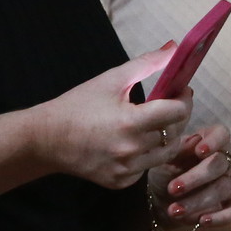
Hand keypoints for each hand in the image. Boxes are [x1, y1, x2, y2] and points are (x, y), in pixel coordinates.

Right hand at [34, 45, 190, 188]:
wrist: (46, 139)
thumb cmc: (78, 106)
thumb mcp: (111, 80)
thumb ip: (146, 64)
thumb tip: (174, 47)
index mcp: (131, 122)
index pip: (177, 112)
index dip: (184, 99)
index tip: (181, 91)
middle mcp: (132, 149)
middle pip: (174, 133)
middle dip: (177, 117)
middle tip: (169, 106)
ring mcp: (126, 169)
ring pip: (165, 154)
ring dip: (166, 138)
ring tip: (156, 124)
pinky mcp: (120, 182)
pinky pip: (147, 169)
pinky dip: (148, 156)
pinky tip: (137, 144)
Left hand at [146, 123, 230, 230]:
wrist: (164, 199)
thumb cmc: (167, 171)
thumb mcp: (167, 159)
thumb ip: (179, 150)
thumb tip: (195, 140)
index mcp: (212, 140)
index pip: (222, 134)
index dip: (214, 142)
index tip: (199, 152)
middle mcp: (228, 158)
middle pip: (220, 164)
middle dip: (196, 178)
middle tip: (173, 189)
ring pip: (224, 188)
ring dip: (199, 200)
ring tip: (175, 210)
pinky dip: (221, 217)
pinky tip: (202, 221)